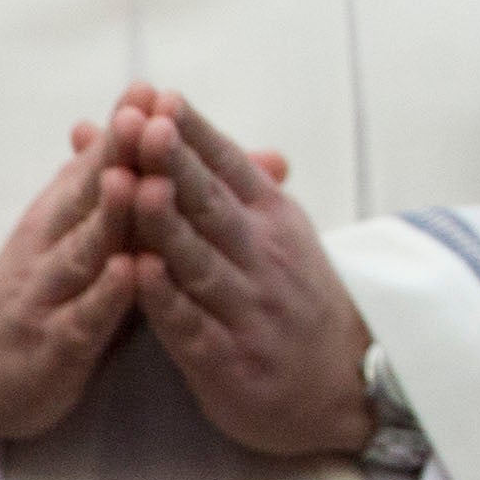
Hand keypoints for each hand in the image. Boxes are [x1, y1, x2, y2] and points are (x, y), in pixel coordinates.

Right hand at [0, 120, 144, 447]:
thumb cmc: (48, 290)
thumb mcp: (78, 232)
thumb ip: (119, 182)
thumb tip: (156, 121)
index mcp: (62, 215)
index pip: (95, 165)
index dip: (123, 130)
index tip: (150, 89)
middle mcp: (50, 245)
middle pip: (85, 195)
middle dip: (116, 155)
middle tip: (144, 117)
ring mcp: (49, 294)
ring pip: (81, 250)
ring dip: (107, 216)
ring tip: (134, 180)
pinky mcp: (56, 346)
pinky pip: (83, 317)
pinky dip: (105, 295)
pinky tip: (129, 272)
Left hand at [118, 89, 376, 456]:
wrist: (343, 383)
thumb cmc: (289, 295)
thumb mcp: (270, 230)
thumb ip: (210, 181)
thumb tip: (157, 120)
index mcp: (273, 217)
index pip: (228, 166)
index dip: (194, 132)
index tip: (160, 96)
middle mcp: (264, 256)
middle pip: (210, 204)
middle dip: (175, 163)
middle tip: (144, 124)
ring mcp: (249, 308)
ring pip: (199, 260)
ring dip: (166, 224)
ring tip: (137, 187)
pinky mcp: (230, 360)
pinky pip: (193, 325)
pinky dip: (167, 299)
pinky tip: (139, 274)